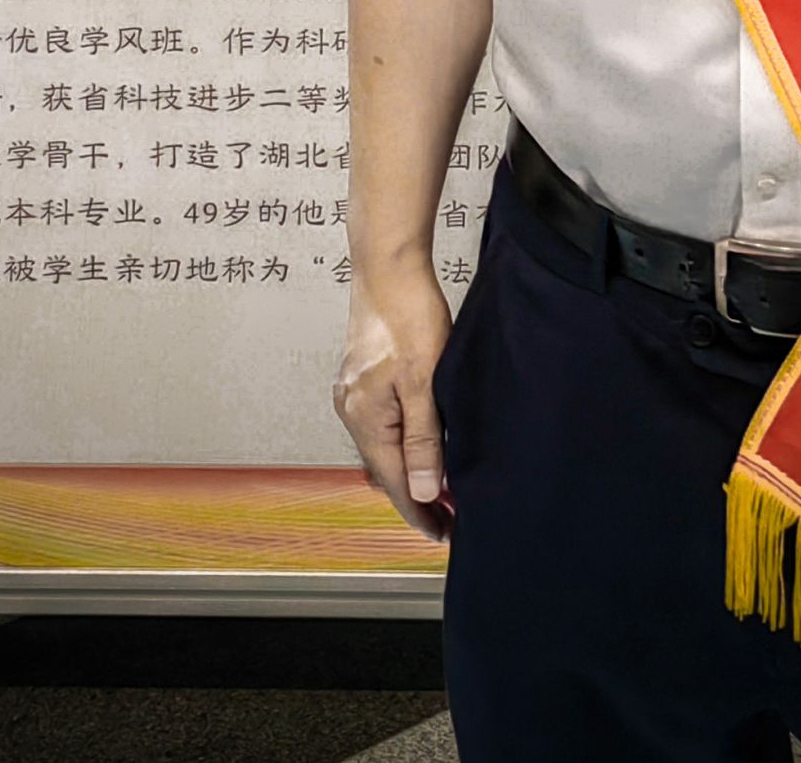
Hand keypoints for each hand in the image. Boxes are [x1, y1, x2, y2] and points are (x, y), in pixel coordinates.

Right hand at [334, 263, 453, 539]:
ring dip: (410, 468)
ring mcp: (353, 392)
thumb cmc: (407, 315)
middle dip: (416, 495)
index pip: (394, 482)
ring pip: (384, 446)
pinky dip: (402, 442)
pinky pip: (382, 423)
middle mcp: (351, 409)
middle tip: (450, 517)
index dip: (419, 512)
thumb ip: (423, 440)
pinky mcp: (361, 377)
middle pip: (385, 468)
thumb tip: (422, 492)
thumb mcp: (424, 382)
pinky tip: (423, 443)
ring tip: (441, 486)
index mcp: (364, 417)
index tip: (444, 534)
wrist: (388, 266)